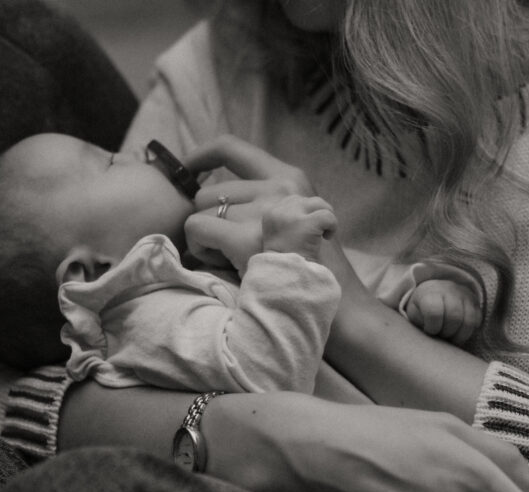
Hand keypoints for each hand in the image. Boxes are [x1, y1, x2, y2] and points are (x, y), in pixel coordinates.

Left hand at [183, 135, 315, 273]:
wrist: (340, 306)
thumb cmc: (311, 270)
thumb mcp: (297, 218)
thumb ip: (263, 200)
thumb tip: (213, 195)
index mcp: (290, 178)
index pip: (232, 148)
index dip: (201, 156)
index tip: (188, 169)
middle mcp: (278, 187)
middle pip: (210, 189)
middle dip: (208, 219)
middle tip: (227, 247)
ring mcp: (265, 212)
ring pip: (200, 209)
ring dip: (205, 238)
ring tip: (231, 259)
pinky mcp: (248, 238)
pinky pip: (197, 228)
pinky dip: (199, 249)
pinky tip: (222, 264)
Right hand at [262, 195, 336, 262]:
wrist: (284, 277)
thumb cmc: (285, 262)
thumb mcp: (280, 236)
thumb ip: (290, 219)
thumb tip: (313, 207)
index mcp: (270, 214)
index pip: (293, 201)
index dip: (304, 213)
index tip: (307, 231)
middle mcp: (279, 211)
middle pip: (305, 200)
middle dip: (315, 213)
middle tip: (319, 232)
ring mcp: (292, 216)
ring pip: (318, 203)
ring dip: (326, 216)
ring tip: (324, 234)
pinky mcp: (307, 224)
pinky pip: (327, 215)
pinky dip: (333, 226)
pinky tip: (327, 238)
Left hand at [405, 279, 481, 345]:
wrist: (432, 295)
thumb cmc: (420, 310)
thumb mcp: (414, 316)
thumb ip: (419, 323)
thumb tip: (431, 333)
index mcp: (429, 292)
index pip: (434, 312)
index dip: (432, 327)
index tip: (429, 330)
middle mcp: (449, 289)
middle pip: (454, 317)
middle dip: (447, 332)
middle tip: (441, 334)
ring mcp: (464, 294)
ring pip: (468, 321)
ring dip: (459, 335)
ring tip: (449, 335)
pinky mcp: (475, 302)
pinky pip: (477, 321)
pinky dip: (467, 331)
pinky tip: (457, 331)